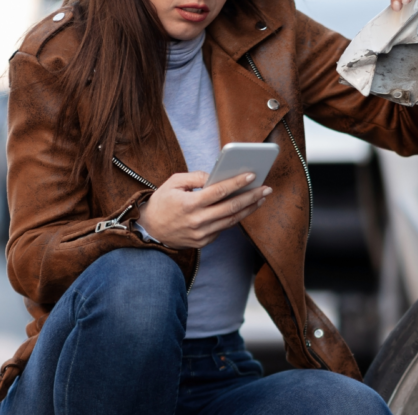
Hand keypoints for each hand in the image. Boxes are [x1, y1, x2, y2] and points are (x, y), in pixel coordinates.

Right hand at [138, 172, 270, 248]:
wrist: (150, 230)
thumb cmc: (162, 202)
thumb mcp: (173, 183)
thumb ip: (196, 177)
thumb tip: (217, 176)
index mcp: (189, 204)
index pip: (218, 192)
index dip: (236, 183)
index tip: (252, 175)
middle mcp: (197, 221)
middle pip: (231, 208)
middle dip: (251, 197)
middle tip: (266, 188)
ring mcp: (201, 234)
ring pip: (231, 220)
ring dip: (249, 208)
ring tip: (261, 197)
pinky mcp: (204, 242)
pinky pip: (223, 228)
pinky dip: (235, 217)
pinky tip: (245, 208)